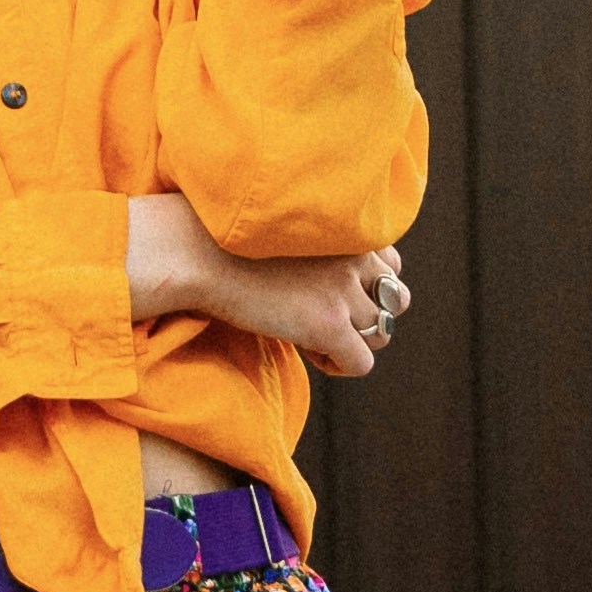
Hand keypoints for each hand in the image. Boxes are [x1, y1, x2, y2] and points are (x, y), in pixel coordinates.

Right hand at [126, 192, 408, 381]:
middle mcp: (355, 255)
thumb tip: (324, 283)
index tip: (327, 293)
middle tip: (324, 320)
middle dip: (366, 314)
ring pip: (382, 333)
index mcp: (346, 227)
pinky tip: (308, 353)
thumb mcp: (282, 229)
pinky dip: (340, 364)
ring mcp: (343, 290)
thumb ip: (316, 246)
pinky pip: (362, 362)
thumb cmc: (222, 238)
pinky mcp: (328, 324)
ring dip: (354, 340)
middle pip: (396, 299)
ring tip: (315, 339)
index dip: (363, 285)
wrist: (195, 251)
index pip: (390, 262)